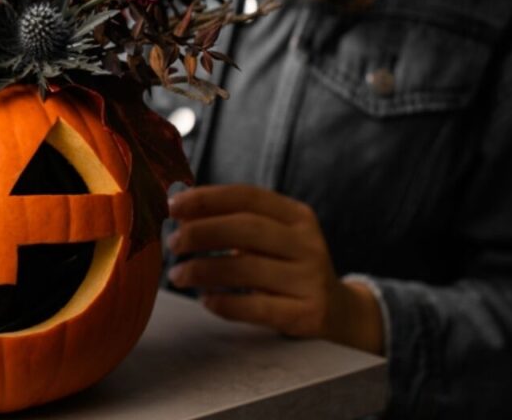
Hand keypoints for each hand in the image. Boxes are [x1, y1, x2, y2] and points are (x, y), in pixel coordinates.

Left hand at [166, 185, 383, 354]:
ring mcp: (310, 279)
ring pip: (247, 268)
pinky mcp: (307, 314)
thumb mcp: (272, 237)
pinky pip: (257, 307)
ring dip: (203, 270)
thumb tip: (177, 209)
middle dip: (201, 232)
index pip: (248, 197)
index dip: (207, 198)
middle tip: (172, 242)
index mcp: (297, 215)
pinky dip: (225, 303)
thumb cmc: (287, 267)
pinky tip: (205, 300)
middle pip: (246, 228)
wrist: (339, 311)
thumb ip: (233, 221)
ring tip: (178, 275)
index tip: (172, 205)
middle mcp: (308, 243)